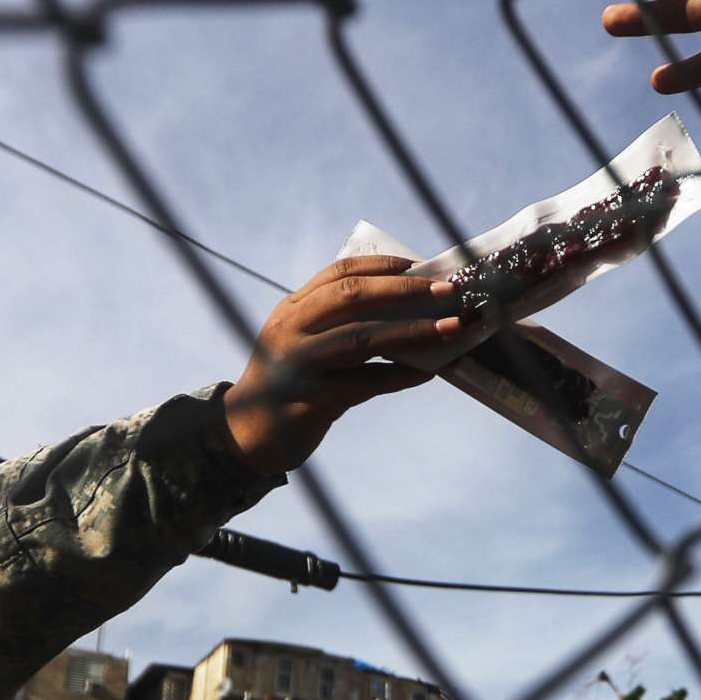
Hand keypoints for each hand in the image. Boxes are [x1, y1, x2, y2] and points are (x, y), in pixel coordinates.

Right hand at [222, 256, 463, 474]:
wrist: (249, 435)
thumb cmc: (290, 384)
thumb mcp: (301, 341)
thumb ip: (336, 321)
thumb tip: (405, 305)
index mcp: (291, 309)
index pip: (338, 272)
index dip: (382, 266)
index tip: (418, 264)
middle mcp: (291, 330)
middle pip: (353, 296)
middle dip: (405, 290)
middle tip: (447, 290)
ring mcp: (299, 365)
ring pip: (362, 338)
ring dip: (413, 330)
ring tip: (451, 328)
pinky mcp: (312, 400)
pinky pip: (367, 383)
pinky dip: (401, 375)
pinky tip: (429, 372)